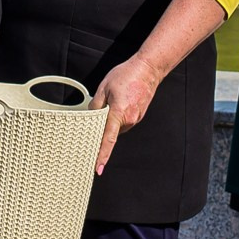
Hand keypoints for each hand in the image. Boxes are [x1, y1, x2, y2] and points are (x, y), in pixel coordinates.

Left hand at [91, 56, 161, 174]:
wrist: (148, 69)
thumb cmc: (127, 75)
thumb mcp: (104, 87)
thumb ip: (96, 105)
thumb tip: (90, 116)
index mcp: (118, 113)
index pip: (108, 140)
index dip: (102, 155)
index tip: (98, 168)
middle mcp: (129, 120)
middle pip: (110, 132)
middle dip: (103, 126)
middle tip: (101, 110)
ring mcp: (136, 119)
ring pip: (117, 126)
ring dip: (112, 118)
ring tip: (114, 100)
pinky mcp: (139, 115)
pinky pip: (124, 121)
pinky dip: (119, 115)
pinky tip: (120, 101)